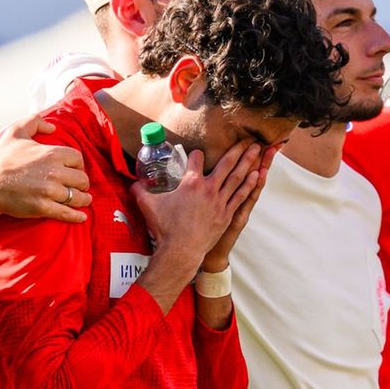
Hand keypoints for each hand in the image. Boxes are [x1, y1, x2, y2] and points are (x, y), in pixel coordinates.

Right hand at [0, 115, 91, 222]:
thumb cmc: (0, 159)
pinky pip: (67, 213)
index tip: (74, 170)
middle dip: (82, 183)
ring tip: (84, 200)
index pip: (78, 159)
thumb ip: (34, 122)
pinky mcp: (43, 207)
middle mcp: (54, 172)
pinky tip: (81, 217)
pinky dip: (77, 216)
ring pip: (78, 197)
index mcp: (51, 153)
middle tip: (79, 186)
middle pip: (82, 179)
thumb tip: (53, 128)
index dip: (78, 165)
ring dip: (83, 199)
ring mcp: (49, 191)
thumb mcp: (15, 132)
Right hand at [132, 140, 262, 267]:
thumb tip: (131, 182)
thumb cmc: (165, 228)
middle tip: (247, 138)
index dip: (195, 155)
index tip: (197, 154)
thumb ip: (140, 191)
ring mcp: (220, 201)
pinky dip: (250, 184)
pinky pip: (241, 195)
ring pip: (238, 177)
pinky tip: (258, 174)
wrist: (181, 250)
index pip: (196, 159)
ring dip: (248, 161)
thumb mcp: (148, 205)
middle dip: (237, 149)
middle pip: (226, 163)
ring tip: (257, 150)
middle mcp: (209, 189)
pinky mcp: (227, 214)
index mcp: (191, 183)